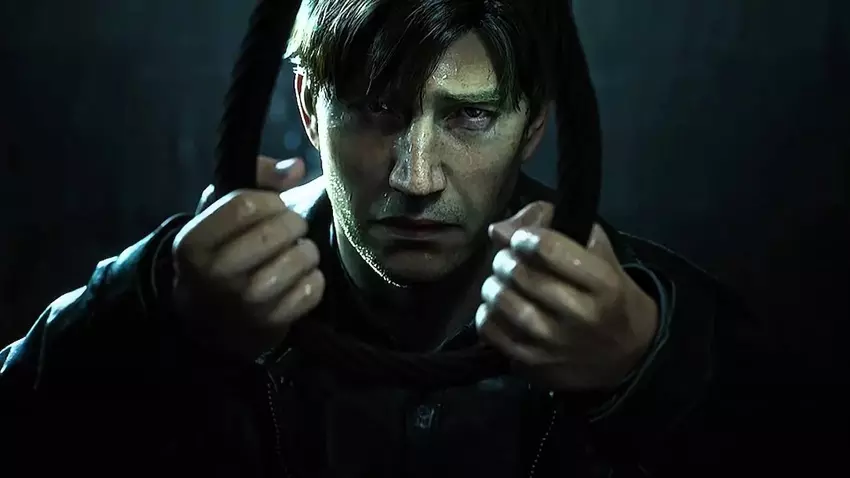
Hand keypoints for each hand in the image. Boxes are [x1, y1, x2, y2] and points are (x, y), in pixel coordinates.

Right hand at [173, 156, 324, 359]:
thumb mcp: (217, 215)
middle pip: (273, 232)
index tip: (275, 205)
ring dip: (307, 250)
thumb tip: (296, 167)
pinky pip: (311, 290)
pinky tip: (302, 276)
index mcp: (192, 244)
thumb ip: (256, 180)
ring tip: (300, 250)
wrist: (208, 321)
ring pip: (297, 260)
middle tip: (294, 226)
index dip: (270, 199)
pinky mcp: (270, 324)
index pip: (243, 205)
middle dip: (293, 222)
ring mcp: (244, 303)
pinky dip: (314, 279)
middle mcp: (214, 275)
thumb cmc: (219, 255)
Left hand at [476, 201, 658, 390]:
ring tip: (502, 281)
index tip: (524, 238)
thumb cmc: (610, 295)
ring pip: (501, 301)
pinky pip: (491, 331)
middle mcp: (580, 316)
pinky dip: (487, 313)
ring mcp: (554, 344)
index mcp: (603, 284)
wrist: (628, 356)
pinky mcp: (533, 364)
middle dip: (505, 258)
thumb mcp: (599, 254)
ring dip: (493, 284)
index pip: (547, 248)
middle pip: (520, 274)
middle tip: (508, 258)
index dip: (525, 236)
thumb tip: (500, 229)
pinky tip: (499, 307)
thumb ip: (555, 228)